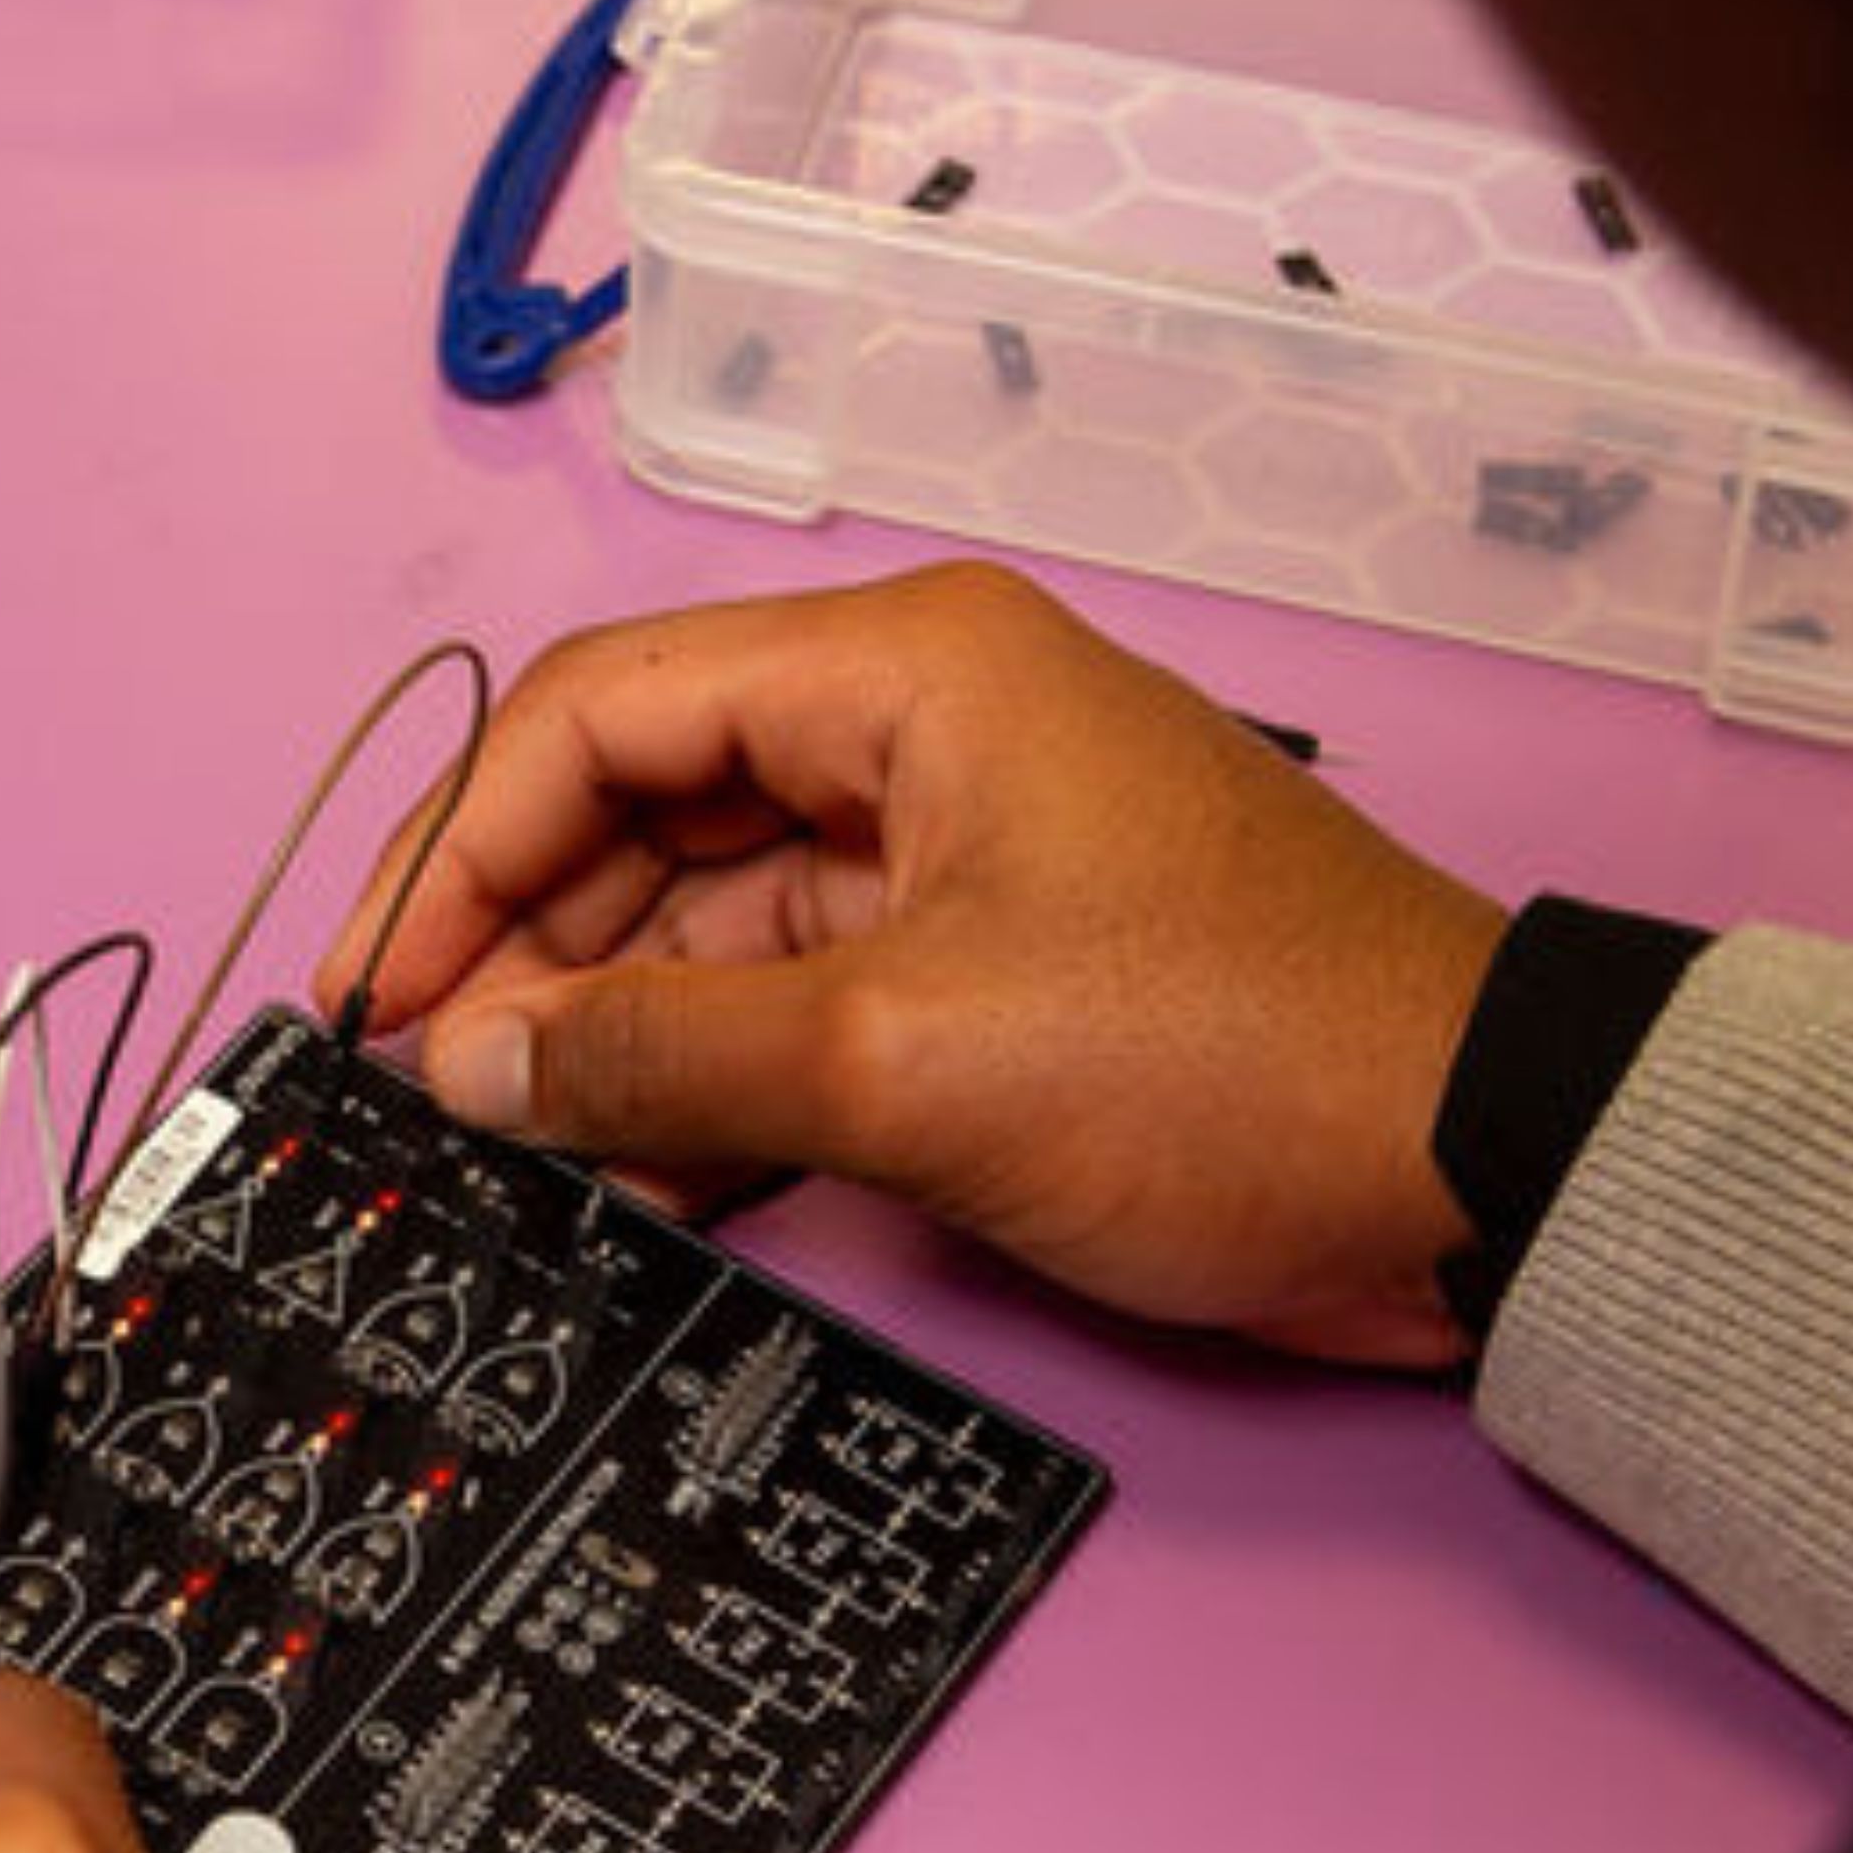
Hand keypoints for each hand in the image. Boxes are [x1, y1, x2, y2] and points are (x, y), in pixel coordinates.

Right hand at [331, 563, 1515, 1369]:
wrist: (1477, 1174)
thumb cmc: (1236, 1068)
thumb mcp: (908, 1066)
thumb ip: (664, 1060)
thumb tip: (476, 1070)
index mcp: (907, 672)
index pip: (601, 712)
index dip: (458, 850)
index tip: (375, 995)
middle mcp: (923, 732)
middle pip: (641, 809)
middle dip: (522, 951)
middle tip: (425, 1097)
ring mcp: (962, 856)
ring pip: (711, 917)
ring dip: (611, 1034)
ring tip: (516, 1160)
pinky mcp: (996, 976)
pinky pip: (798, 999)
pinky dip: (712, 1082)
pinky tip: (636, 1180)